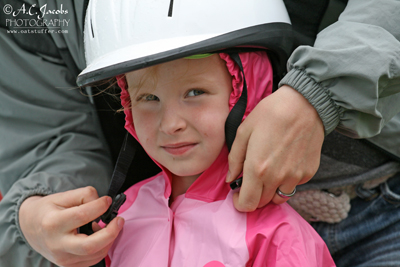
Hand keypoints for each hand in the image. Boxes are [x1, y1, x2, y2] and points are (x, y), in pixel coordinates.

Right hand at [19, 186, 123, 266]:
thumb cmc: (49, 209)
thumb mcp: (62, 196)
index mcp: (52, 223)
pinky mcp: (69, 265)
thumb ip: (84, 195)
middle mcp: (57, 244)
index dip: (100, 206)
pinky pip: (93, 259)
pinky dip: (103, 247)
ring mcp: (62, 258)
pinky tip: (101, 235)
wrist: (31, 227)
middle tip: (120, 220)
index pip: (82, 216)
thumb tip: (104, 203)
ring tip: (109, 225)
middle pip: (90, 246)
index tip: (108, 200)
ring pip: (95, 254)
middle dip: (111, 233)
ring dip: (109, 239)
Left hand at [226, 85, 323, 210]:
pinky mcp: (308, 172)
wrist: (304, 104)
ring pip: (279, 197)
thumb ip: (235, 159)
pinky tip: (283, 163)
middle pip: (262, 203)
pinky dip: (285, 182)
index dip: (239, 203)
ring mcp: (295, 177)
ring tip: (267, 174)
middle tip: (250, 181)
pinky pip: (293, 186)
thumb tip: (231, 178)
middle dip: (252, 196)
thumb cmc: (271, 114)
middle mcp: (277, 178)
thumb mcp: (244, 131)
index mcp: (257, 169)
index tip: (237, 195)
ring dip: (269, 191)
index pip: (248, 204)